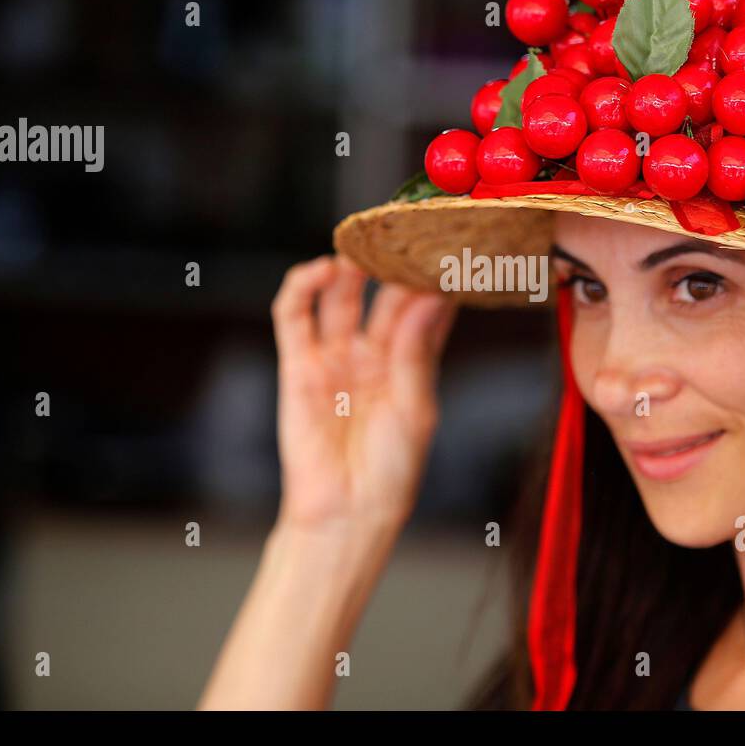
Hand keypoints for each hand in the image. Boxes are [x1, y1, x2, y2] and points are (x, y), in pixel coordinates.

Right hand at [271, 255, 456, 532]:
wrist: (345, 513)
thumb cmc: (390, 471)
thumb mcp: (415, 409)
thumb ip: (417, 352)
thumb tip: (430, 298)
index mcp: (412, 363)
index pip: (426, 308)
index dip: (435, 278)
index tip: (450, 247)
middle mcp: (375, 354)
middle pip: (384, 294)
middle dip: (394, 264)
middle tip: (404, 232)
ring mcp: (335, 356)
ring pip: (340, 296)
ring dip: (348, 268)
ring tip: (362, 247)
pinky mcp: (298, 365)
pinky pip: (294, 317)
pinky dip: (301, 287)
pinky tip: (319, 270)